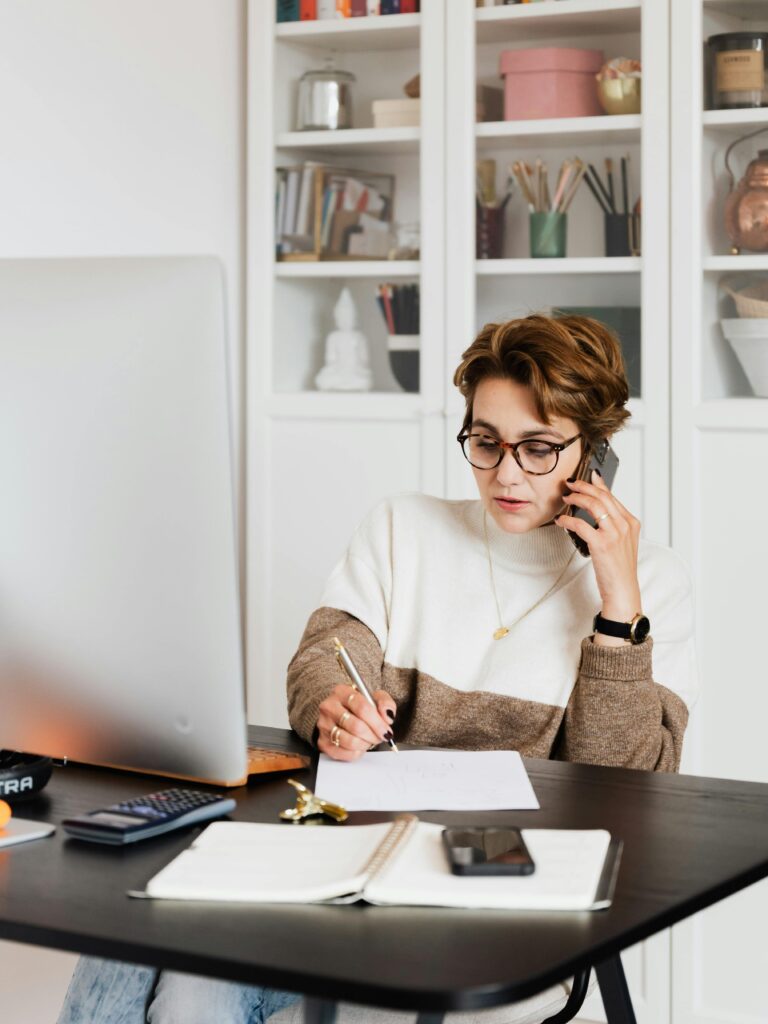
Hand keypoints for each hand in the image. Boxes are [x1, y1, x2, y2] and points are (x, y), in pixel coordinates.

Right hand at [316, 684, 396, 761]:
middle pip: (356, 726)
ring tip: (369, 740)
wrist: (342, 714)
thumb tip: (387, 717)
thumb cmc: (360, 706)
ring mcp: (324, 725)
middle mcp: (329, 707)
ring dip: (365, 744)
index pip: (362, 708)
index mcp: (342, 692)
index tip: (386, 731)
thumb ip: (386, 703)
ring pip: (350, 741)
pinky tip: (360, 745)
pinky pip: (344, 753)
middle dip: (373, 735)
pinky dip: (356, 752)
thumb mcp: (375, 698)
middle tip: (380, 737)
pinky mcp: (322, 742)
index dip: (378, 723)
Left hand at [555, 470, 641, 624]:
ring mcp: (614, 534)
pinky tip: (561, 520)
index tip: (588, 476)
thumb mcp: (622, 542)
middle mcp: (625, 525)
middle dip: (584, 486)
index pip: (612, 496)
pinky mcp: (601, 544)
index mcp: (631, 522)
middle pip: (602, 496)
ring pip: (593, 505)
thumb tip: (597, 509)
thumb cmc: (619, 568)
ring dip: (576, 498)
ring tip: (566, 497)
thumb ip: (613, 524)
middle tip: (570, 483)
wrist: (623, 590)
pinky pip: (581, 524)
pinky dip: (568, 519)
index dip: (597, 484)